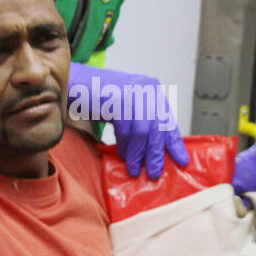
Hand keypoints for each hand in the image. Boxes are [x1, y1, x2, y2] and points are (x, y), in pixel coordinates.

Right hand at [68, 63, 189, 179]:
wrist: (73, 83)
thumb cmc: (100, 99)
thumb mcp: (128, 108)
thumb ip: (143, 123)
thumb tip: (156, 151)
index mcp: (152, 90)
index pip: (168, 119)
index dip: (175, 143)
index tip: (182, 160)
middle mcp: (145, 88)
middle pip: (157, 127)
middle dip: (155, 153)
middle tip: (153, 172)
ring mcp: (131, 91)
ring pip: (142, 130)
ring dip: (137, 154)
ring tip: (134, 168)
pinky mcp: (116, 97)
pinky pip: (126, 128)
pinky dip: (125, 145)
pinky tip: (123, 155)